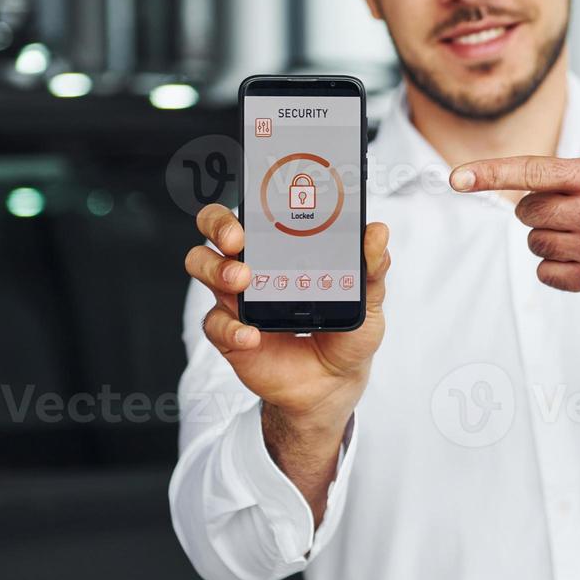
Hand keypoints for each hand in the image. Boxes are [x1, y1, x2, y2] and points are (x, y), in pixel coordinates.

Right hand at [184, 204, 390, 435]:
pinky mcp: (230, 332)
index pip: (260, 209)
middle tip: (239, 239)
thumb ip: (372, 268)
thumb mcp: (368, 300)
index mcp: (285, 247)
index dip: (252, 196)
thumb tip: (378, 233)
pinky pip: (215, 322)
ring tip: (243, 281)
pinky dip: (231, 327)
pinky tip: (253, 335)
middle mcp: (254, 264)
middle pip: (215, 228)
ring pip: (201, 264)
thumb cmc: (346, 332)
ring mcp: (237, 297)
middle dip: (220, 224)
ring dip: (216, 268)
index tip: (263, 196)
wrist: (334, 383)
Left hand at [450, 149, 579, 299]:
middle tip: (568, 210)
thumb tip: (532, 184)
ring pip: (535, 244)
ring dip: (549, 239)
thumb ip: (577, 169)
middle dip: (538, 211)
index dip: (487, 174)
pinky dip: (555, 266)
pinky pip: (548, 274)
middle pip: (527, 213)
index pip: (530, 172)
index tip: (455, 178)